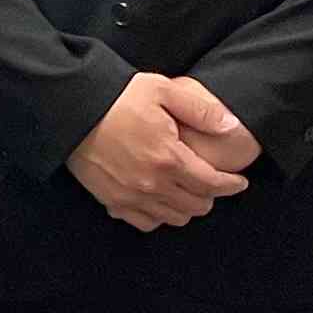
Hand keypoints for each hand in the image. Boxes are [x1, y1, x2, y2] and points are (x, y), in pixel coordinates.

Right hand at [68, 73, 251, 231]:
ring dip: (186, 208)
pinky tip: (160, 202)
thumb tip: (231, 126)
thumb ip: (200, 110)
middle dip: (211, 196)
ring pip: (173, 218)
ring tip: (189, 193)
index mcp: (169, 158)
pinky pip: (144, 222)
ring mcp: (131, 195)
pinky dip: (158, 216)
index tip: (239, 182)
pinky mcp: (111, 200)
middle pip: (195, 205)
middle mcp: (152, 184)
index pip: (212, 184)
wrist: (72, 109)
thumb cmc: (118, 96)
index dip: (231, 185)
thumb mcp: (163, 90)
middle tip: (213, 184)